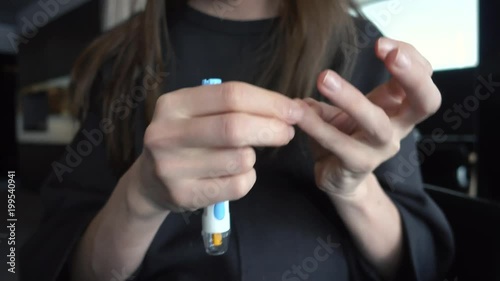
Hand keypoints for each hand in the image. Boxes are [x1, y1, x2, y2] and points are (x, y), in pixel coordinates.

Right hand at [133, 82, 303, 213]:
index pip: (231, 95)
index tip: (292, 111)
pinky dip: (248, 178)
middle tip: (288, 133)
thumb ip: (231, 107)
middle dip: (272, 129)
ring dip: (254, 157)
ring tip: (244, 156)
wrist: (149, 182)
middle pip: (236, 127)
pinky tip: (235, 175)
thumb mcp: (194, 114)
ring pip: (240, 159)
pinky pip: (237, 185)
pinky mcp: (183, 196)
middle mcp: (166, 134)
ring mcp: (171, 167)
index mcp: (173, 104)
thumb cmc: (184, 141)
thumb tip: (286, 109)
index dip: (269, 102)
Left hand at [296, 37, 440, 197]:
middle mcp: (398, 127)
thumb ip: (338, 89)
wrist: (338, 177)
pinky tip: (300, 112)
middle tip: (390, 54)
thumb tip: (319, 80)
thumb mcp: (346, 107)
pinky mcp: (358, 164)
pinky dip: (317, 125)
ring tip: (324, 78)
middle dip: (412, 76)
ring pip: (376, 123)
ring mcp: (380, 149)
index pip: (422, 77)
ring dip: (351, 98)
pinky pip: (339, 143)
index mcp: (399, 107)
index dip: (410, 58)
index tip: (382, 43)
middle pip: (425, 102)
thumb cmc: (345, 136)